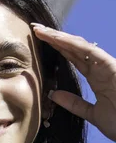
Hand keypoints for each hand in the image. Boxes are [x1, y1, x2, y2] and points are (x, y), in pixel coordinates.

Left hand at [32, 23, 115, 140]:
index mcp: (98, 78)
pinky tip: (56, 38)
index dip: (56, 48)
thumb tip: (53, 94)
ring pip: (79, 45)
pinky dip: (72, 43)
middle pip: (74, 48)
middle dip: (54, 38)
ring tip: (39, 30)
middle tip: (34, 28)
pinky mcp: (113, 66)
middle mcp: (102, 68)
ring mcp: (108, 66)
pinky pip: (90, 51)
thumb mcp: (94, 115)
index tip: (38, 42)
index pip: (73, 58)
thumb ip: (75, 104)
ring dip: (59, 37)